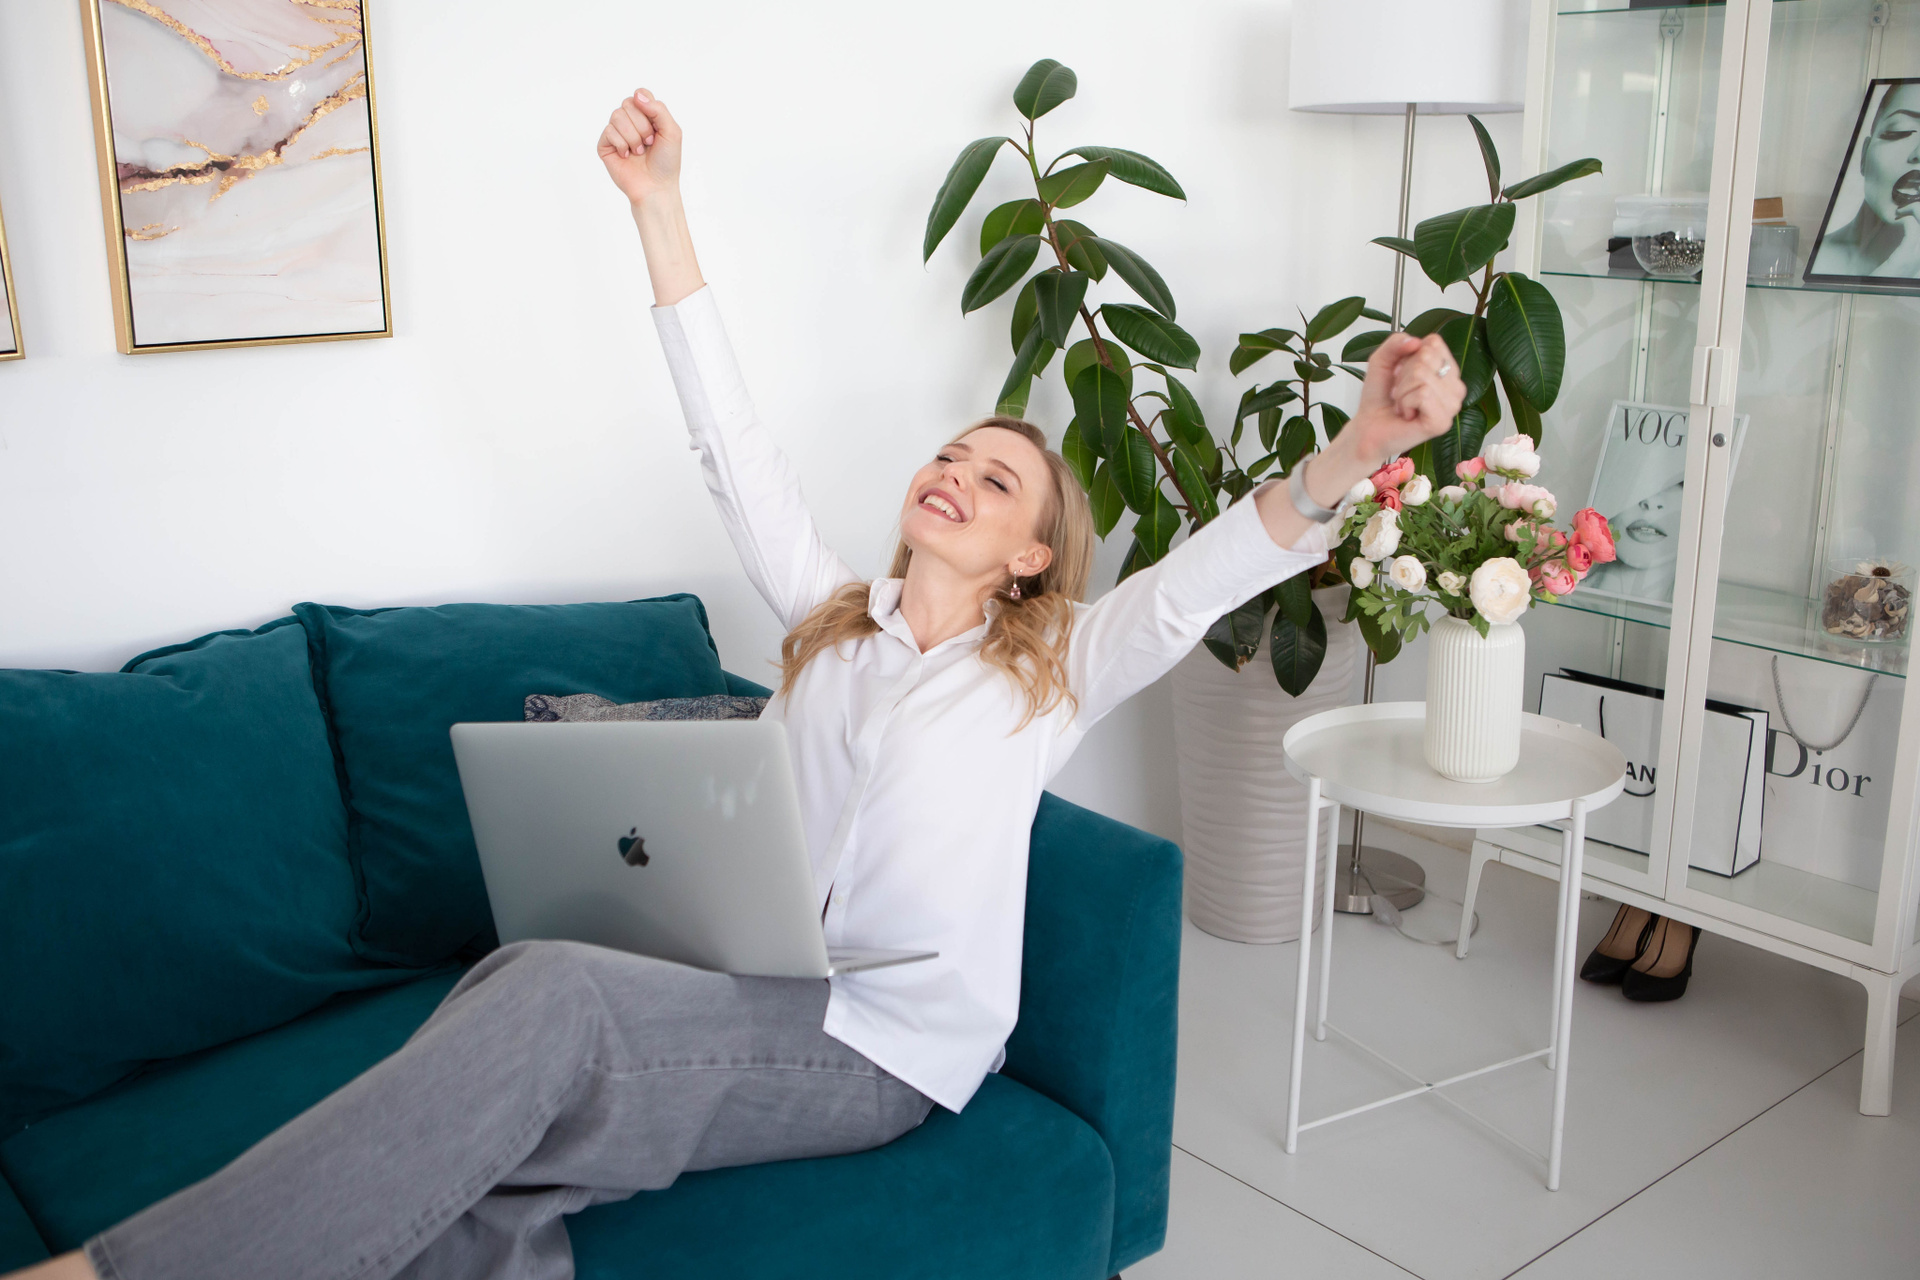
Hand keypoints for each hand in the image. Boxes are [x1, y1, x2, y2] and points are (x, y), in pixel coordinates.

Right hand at [598, 89, 681, 206]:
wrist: (656, 186)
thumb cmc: (666, 162)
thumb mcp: (672, 131)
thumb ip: (659, 109)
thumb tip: (637, 95)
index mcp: (646, 115)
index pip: (640, 94)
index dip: (647, 108)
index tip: (656, 127)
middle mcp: (630, 120)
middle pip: (628, 103)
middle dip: (642, 126)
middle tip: (649, 143)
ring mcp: (616, 132)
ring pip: (617, 116)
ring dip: (633, 137)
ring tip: (639, 151)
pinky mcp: (605, 144)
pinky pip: (609, 131)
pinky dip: (622, 144)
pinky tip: (627, 155)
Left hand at [1345, 331, 1468, 467]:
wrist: (1368, 427)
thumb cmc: (1380, 397)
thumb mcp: (1383, 360)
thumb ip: (1396, 342)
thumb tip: (1416, 341)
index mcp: (1447, 370)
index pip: (1434, 342)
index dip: (1409, 356)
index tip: (1402, 374)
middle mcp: (1455, 387)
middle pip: (1427, 357)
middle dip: (1404, 375)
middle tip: (1401, 392)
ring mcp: (1452, 406)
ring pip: (1423, 375)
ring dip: (1403, 391)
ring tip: (1403, 404)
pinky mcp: (1442, 422)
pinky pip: (1423, 394)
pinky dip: (1406, 402)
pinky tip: (1407, 414)